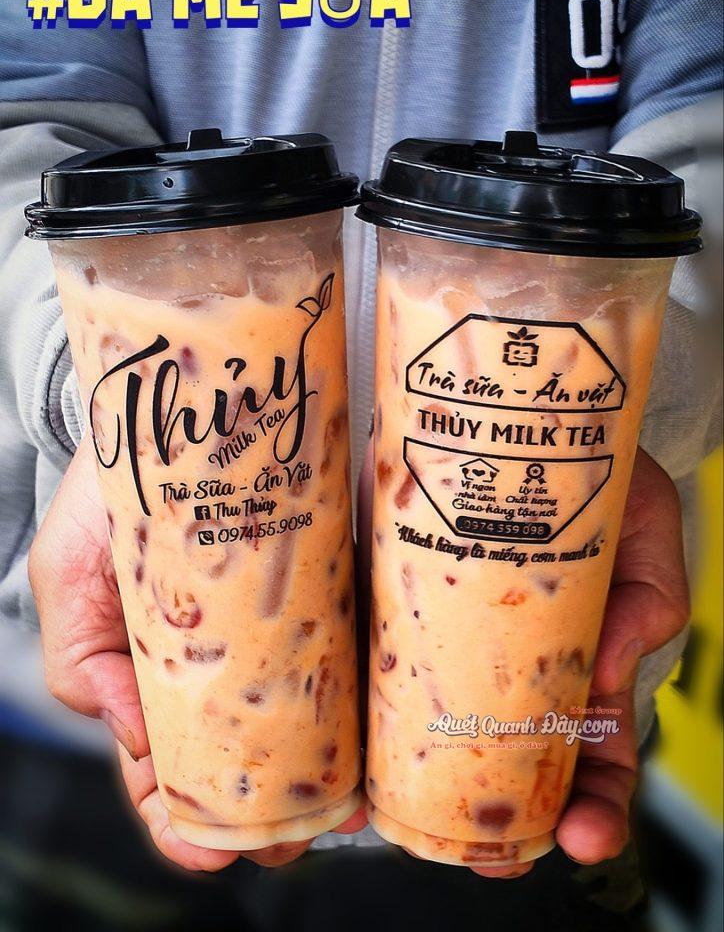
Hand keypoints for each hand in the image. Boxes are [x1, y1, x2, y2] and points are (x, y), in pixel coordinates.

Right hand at [29, 436, 365, 871]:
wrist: (173, 406)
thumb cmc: (107, 496)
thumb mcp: (68, 577)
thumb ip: (84, 664)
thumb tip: (139, 743)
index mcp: (150, 675)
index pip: (161, 770)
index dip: (178, 823)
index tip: (206, 854)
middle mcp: (220, 661)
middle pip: (242, 759)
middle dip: (262, 816)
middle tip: (288, 840)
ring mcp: (278, 627)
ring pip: (303, 720)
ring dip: (324, 775)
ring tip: (344, 809)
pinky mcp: (324, 586)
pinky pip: (349, 648)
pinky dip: (364, 696)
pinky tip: (378, 731)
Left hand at [358, 443, 688, 878]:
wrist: (515, 409)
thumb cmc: (596, 469)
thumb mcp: (646, 522)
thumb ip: (650, 593)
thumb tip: (603, 670)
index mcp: (578, 661)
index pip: (596, 754)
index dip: (598, 805)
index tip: (586, 837)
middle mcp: (505, 665)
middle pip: (509, 766)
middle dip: (505, 828)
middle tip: (491, 859)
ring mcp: (440, 640)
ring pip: (429, 739)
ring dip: (416, 797)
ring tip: (400, 830)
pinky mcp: (384, 607)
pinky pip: (365, 674)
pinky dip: (351, 727)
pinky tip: (341, 765)